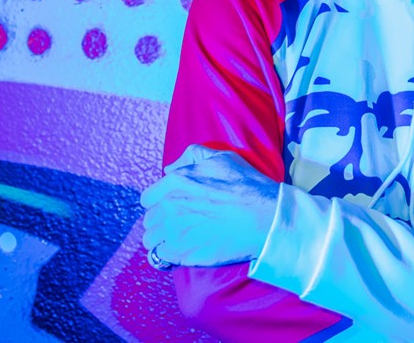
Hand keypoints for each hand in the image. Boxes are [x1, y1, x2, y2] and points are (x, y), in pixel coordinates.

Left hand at [141, 144, 279, 266]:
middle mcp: (170, 204)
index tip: (173, 209)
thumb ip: (192, 156)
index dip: (160, 203)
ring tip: (179, 241)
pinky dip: (168, 256)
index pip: (148, 198)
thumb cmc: (248, 186)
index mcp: (176, 181)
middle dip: (162, 222)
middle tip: (180, 226)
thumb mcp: (222, 158)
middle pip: (149, 219)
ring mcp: (173, 230)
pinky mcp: (180, 252)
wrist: (265, 217)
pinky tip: (181, 253)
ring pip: (150, 239)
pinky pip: (159, 257)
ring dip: (162, 240)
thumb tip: (169, 168)